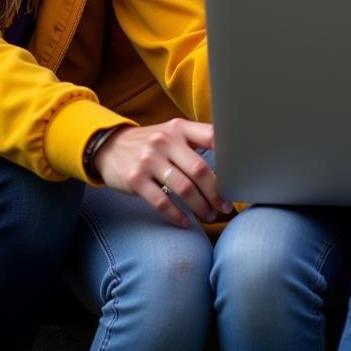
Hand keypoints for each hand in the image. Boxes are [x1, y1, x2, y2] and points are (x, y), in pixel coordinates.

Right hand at [92, 119, 232, 227]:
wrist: (109, 147)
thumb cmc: (151, 142)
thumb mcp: (172, 132)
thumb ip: (197, 139)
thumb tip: (230, 157)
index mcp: (179, 128)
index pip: (211, 136)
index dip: (229, 153)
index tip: (241, 172)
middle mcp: (165, 141)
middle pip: (200, 169)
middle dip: (217, 191)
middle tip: (226, 206)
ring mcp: (149, 160)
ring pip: (184, 188)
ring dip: (201, 206)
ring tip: (210, 215)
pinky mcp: (136, 180)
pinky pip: (161, 202)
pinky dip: (177, 215)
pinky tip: (186, 223)